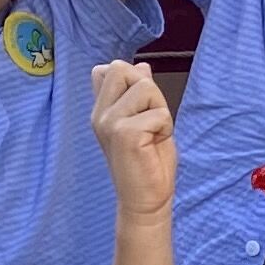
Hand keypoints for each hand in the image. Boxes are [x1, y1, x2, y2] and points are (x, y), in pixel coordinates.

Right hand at [90, 61, 179, 222]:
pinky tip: (154, 144)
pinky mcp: (124, 133)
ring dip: (160, 109)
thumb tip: (142, 65)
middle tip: (150, 120)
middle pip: (122, 68)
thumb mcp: (146, 118)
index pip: (110, 68)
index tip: (140, 111)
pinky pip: (159, 112)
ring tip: (153, 133)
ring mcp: (108, 122)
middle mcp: (99, 114)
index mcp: (101, 110)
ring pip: (145, 87)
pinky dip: (165, 127)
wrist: (147, 199)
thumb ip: (139, 93)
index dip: (134, 81)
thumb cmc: (148, 161)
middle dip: (148, 89)